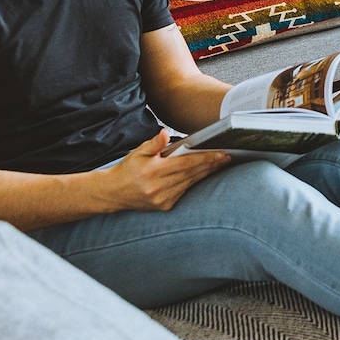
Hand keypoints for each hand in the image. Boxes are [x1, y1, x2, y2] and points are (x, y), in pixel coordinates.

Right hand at [97, 129, 229, 212]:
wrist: (113, 193)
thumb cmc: (127, 169)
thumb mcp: (138, 152)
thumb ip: (154, 143)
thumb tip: (165, 133)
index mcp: (152, 171)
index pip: (186, 164)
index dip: (205, 159)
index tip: (220, 154)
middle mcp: (158, 187)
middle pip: (192, 174)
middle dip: (211, 165)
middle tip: (226, 157)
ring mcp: (162, 199)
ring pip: (190, 183)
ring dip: (206, 174)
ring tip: (220, 164)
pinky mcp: (164, 206)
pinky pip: (184, 192)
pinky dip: (194, 182)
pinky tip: (203, 174)